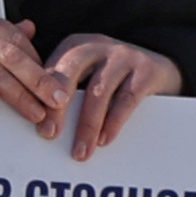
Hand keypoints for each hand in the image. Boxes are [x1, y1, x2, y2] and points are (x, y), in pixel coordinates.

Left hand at [41, 33, 182, 159]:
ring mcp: (123, 56)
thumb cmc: (112, 77)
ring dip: (87, 124)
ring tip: (80, 151)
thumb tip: (37, 123)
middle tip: (50, 134)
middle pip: (69, 74)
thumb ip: (61, 90)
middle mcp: (96, 46)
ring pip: (98, 91)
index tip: (33, 124)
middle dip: (57, 108)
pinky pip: (127, 97)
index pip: (48, 71)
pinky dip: (114, 121)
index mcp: (73, 46)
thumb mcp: (85, 75)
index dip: (37, 97)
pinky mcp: (148, 70)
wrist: (162, 67)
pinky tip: (105, 139)